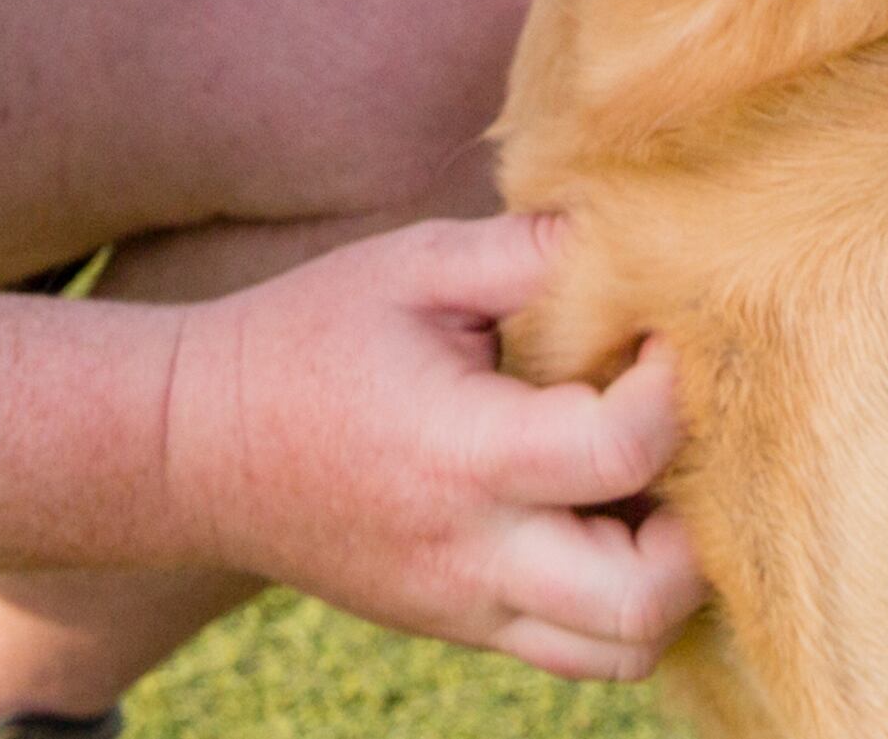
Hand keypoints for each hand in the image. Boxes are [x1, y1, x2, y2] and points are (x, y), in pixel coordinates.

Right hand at [163, 217, 704, 681]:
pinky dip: (614, 601)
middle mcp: (473, 555)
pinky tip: (599, 519)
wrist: (196, 445)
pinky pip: (571, 648)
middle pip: (640, 606)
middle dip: (691, 531)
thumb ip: (525, 251)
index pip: (617, 453)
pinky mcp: (459, 629)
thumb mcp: (410, 266)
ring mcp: (466, 608)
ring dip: (661, 583)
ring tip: (641, 494)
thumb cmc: (306, 337)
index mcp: (462, 452)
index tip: (661, 340)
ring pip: (618, 654)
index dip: (668, 393)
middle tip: (673, 451)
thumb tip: (629, 233)